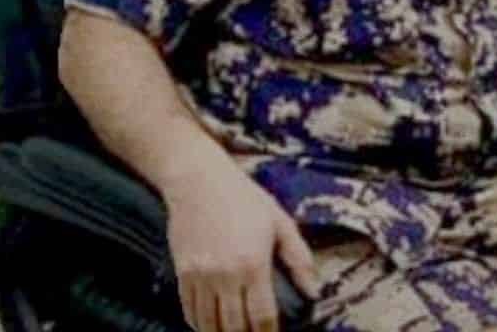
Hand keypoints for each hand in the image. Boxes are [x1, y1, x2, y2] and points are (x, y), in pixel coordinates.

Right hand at [162, 153, 318, 331]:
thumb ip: (298, 257)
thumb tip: (314, 291)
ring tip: (233, 331)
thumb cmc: (242, 197)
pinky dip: (199, 324)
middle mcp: (226, 275)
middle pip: (235, 327)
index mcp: (254, 263)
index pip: (263, 317)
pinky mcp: (182, 272)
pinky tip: (210, 323)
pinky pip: (189, 311)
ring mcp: (201, 276)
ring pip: (209, 325)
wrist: (199, 179)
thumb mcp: (279, 220)